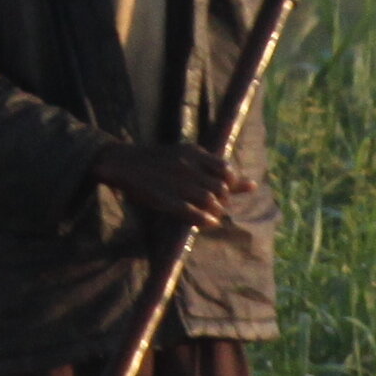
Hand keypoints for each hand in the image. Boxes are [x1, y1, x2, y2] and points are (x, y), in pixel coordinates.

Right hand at [96, 141, 236, 231]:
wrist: (122, 163)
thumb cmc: (157, 160)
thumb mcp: (186, 155)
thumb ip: (215, 168)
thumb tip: (253, 185)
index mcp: (193, 152)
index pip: (225, 170)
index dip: (230, 184)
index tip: (224, 190)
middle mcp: (187, 165)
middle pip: (219, 187)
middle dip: (223, 199)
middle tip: (217, 205)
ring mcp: (176, 182)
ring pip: (208, 199)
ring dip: (215, 210)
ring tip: (211, 214)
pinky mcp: (164, 198)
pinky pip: (191, 211)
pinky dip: (204, 219)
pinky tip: (208, 223)